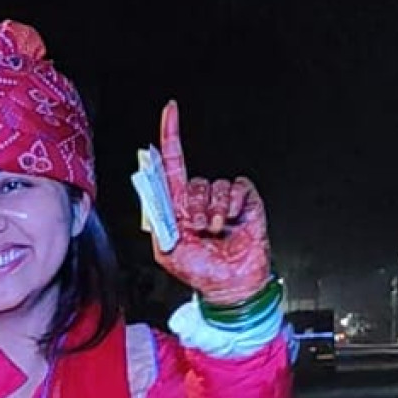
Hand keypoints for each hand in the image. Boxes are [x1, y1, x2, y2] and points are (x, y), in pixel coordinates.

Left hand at [151, 101, 271, 305]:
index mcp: (178, 205)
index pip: (172, 163)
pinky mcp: (246, 201)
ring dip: (215, 210)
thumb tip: (151, 192)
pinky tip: (234, 221)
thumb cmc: (199, 271)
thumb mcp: (166, 250)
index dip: (170, 135)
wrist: (230, 286)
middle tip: (199, 229)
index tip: (170, 110)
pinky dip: (234, 205)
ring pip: (216, 185)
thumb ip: (156, 220)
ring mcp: (224, 200)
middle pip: (194, 180)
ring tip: (217, 231)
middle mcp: (200, 198)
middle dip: (194, 206)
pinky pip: (238, 187)